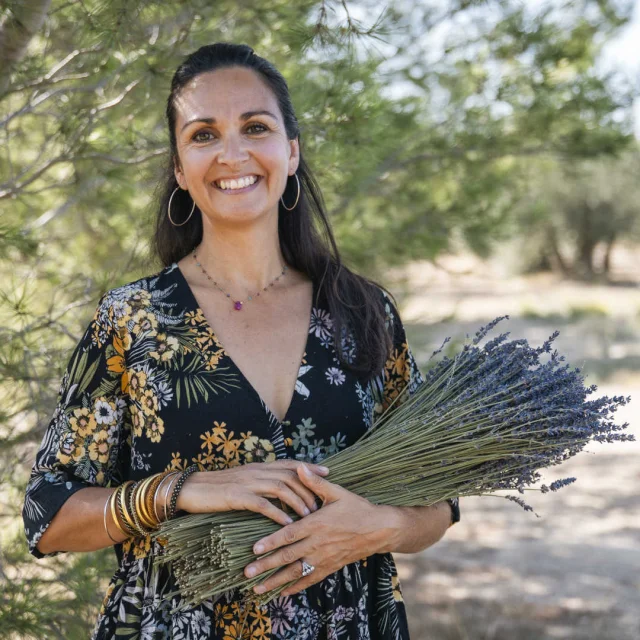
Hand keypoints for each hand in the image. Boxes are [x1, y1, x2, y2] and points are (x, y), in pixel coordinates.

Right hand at [175, 460, 329, 525]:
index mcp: (259, 466)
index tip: (327, 473)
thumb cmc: (217, 488)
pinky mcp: (237, 496)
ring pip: (281, 487)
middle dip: (309, 488)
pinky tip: (287, 523)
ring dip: (297, 501)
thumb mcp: (243, 481)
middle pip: (290, 475)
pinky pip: (263, 504)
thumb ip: (261, 482)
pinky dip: (278, 513)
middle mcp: (256, 470)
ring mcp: (247, 482)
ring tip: (309, 515)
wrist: (191, 488)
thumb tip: (281, 490)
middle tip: (322, 503)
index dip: (309, 467)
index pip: (290, 463)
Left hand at [243, 464, 399, 595]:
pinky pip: (309, 580)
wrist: (378, 529)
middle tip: (246, 573)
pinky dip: (295, 588)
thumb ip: (314, 482)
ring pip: (295, 573)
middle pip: (287, 557)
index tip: (253, 549)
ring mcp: (323, 558)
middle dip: (265, 566)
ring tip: (257, 588)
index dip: (270, 542)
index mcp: (316, 524)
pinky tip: (282, 594)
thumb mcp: (336, 492)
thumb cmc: (356, 508)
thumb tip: (299, 467)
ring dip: (275, 581)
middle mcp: (317, 544)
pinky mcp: (329, 567)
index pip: (288, 535)